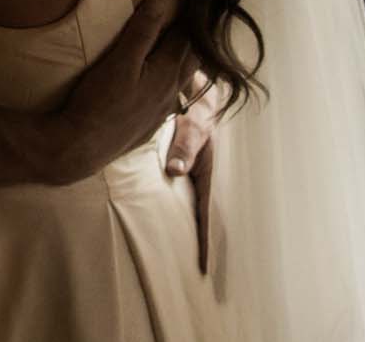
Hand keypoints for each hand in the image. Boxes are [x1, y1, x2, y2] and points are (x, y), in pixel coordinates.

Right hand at [41, 0, 192, 184]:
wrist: (83, 147)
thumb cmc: (100, 100)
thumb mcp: (120, 59)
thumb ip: (142, 31)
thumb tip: (159, 2)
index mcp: (168, 72)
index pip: (187, 38)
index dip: (187, 19)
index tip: (187, 4)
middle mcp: (172, 92)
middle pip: (192, 60)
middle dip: (192, 40)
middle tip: (188, 22)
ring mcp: (162, 112)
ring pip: (183, 83)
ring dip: (183, 64)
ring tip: (177, 49)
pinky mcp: (150, 126)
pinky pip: (170, 101)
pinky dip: (171, 87)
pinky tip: (159, 86)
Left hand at [165, 72, 224, 273]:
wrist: (189, 87)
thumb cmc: (195, 105)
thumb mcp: (192, 123)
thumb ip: (185, 145)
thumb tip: (175, 172)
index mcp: (207, 172)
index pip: (206, 213)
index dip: (206, 241)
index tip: (205, 268)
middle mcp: (197, 176)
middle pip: (197, 217)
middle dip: (198, 245)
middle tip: (194, 277)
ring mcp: (186, 172)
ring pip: (184, 207)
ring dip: (183, 230)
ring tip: (176, 260)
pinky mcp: (174, 164)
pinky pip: (172, 192)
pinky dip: (171, 209)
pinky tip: (157, 222)